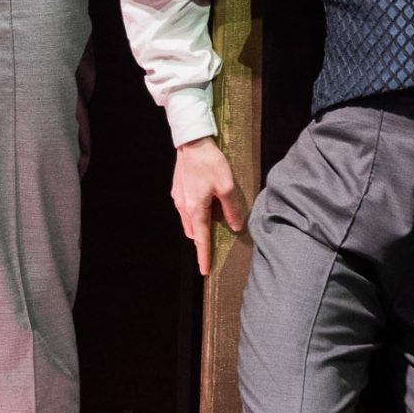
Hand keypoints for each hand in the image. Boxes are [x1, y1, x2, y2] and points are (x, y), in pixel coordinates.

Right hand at [171, 136, 247, 278]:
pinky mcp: (178, 189)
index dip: (204, 256)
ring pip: (188, 221)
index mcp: (195, 209)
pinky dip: (194, 214)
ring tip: (210, 225)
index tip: (205, 270)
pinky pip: (185, 209)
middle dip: (201, 241)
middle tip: (212, 246)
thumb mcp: (227, 186)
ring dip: (198, 227)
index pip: (201, 240)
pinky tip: (203, 205)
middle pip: (193, 232)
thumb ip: (232, 208)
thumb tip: (236, 226)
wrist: (192, 142)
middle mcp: (183, 207)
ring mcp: (178, 198)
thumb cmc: (210, 163)